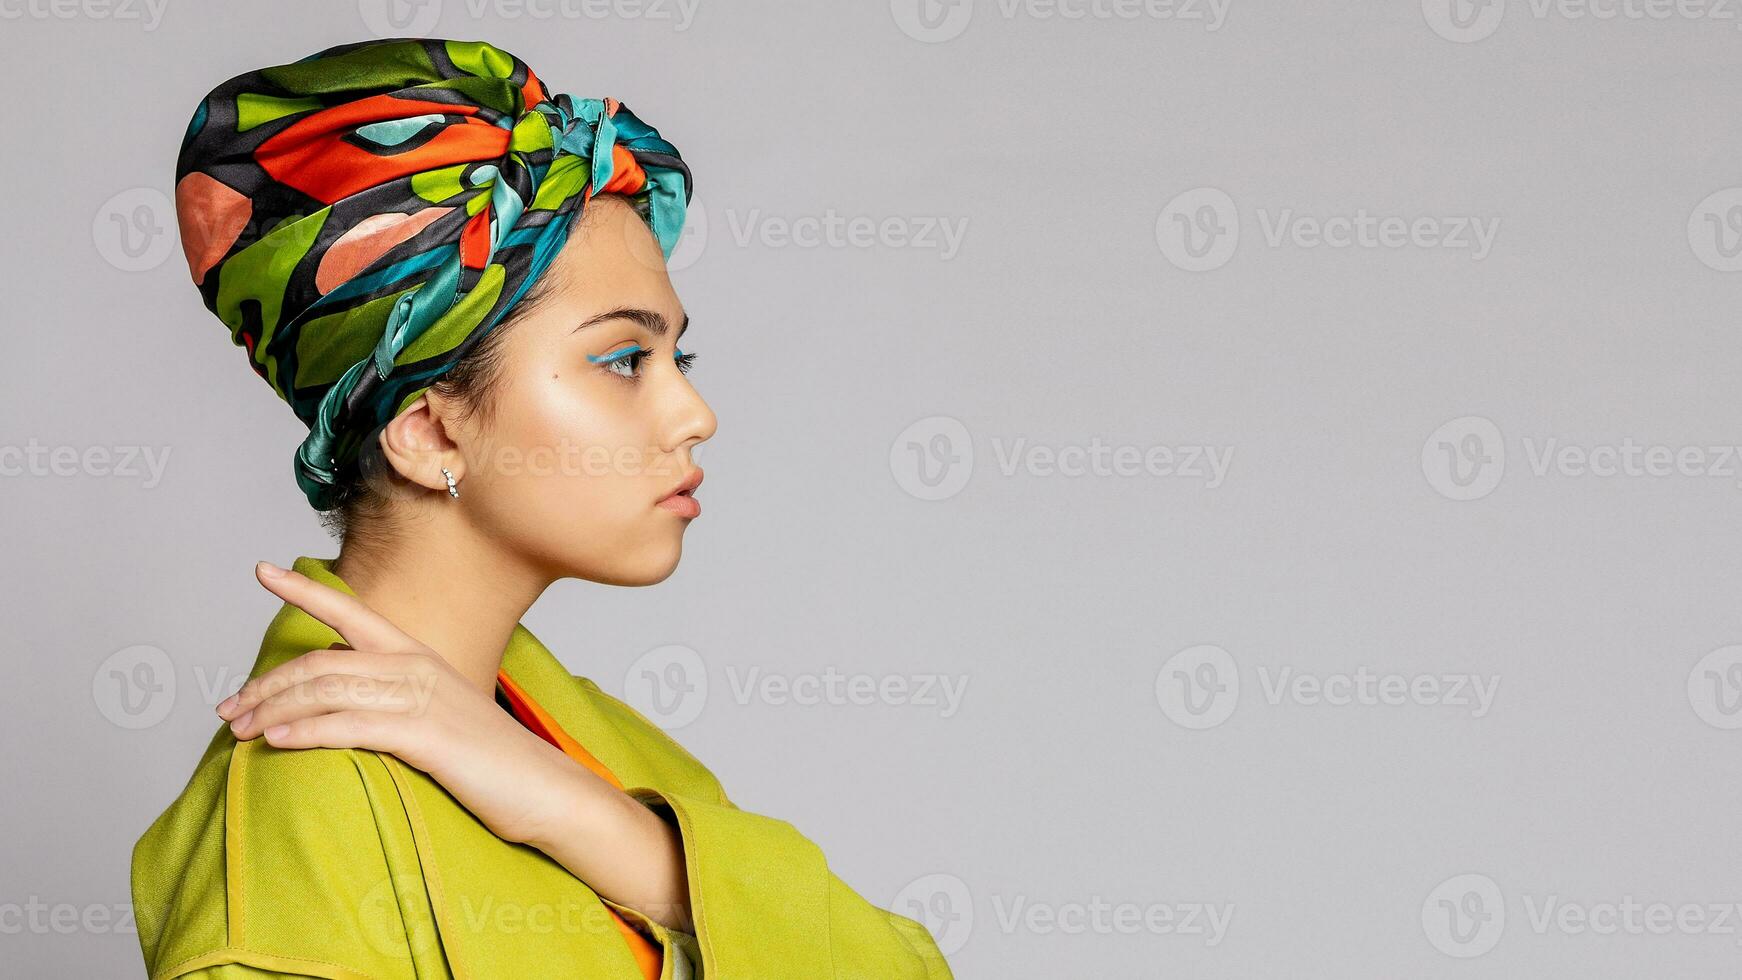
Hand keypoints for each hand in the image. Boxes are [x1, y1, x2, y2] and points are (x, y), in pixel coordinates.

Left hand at [215, 560, 597, 848]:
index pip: (351, 612)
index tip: (261, 571)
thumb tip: (342, 697)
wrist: (545, 789)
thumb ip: (394, 698)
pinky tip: (276, 743)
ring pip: (328, 689)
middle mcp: (417, 667)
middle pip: (321, 661)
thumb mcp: (439, 716)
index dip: (304, 589)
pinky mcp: (426, 736)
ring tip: (237, 731)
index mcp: (419, 656)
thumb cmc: (490, 760)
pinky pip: (351, 726)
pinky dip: (306, 732)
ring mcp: (423, 699)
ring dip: (273, 708)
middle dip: (266, 682)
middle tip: (226, 708)